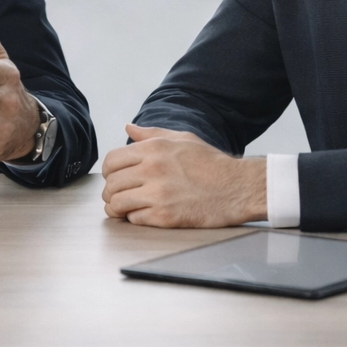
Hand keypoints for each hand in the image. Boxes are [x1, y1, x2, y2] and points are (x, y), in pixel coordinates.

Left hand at [101, 124, 266, 226]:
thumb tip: (128, 127)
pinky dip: (135, 218)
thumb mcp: (183, 139)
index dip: (109, 172)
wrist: (237, 188)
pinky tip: (146, 214)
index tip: (116, 178)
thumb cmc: (211, 163)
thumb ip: (151, 134)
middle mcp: (153, 169)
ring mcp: (158, 194)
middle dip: (111, 192)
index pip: (111, 161)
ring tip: (127, 208)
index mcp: (154, 149)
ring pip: (116, 203)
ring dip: (118, 208)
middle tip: (120, 196)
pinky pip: (133, 219)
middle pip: (111, 184)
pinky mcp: (165, 217)